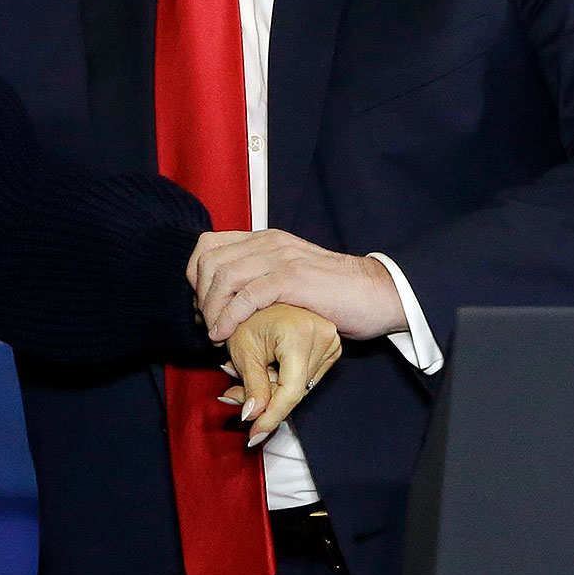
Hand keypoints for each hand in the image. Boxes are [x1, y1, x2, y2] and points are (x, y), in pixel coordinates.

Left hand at [190, 229, 404, 343]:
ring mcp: (282, 258)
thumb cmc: (334, 293)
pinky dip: (228, 317)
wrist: (377, 293)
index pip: (208, 245)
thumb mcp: (289, 276)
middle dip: (200, 296)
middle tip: (206, 323)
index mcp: (266, 239)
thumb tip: (225, 300)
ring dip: (211, 310)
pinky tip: (225, 335)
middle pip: (209, 260)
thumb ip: (260, 279)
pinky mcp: (293, 279)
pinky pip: (247, 295)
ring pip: (224, 276)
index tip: (201, 305)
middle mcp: (269, 242)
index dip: (196, 276)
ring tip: (215, 334)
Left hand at [216, 302, 342, 445]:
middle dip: (263, 402)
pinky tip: (266, 368)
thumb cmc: (250, 316)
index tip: (253, 436)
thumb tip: (253, 417)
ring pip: (301, 386)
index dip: (270, 418)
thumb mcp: (244, 351)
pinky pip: (307, 376)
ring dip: (271, 390)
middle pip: (294, 391)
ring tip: (243, 375)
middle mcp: (323, 335)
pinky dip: (284, 380)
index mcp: (300, 333)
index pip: (290, 391)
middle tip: (232, 396)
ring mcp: (332, 340)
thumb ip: (252, 386)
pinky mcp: (332, 345)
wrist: (264, 292)